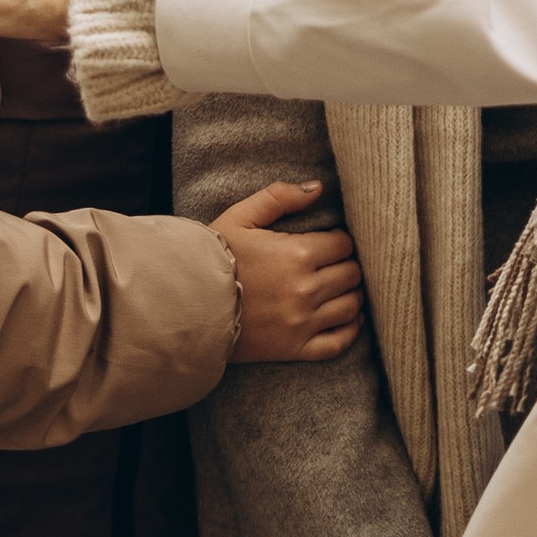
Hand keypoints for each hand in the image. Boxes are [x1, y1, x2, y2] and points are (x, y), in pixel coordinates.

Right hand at [215, 180, 364, 362]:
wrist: (185, 306)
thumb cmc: (213, 258)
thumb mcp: (240, 217)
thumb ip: (280, 196)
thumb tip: (319, 187)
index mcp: (297, 254)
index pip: (344, 245)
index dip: (339, 241)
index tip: (329, 242)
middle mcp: (306, 290)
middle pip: (351, 274)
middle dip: (347, 265)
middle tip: (335, 264)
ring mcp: (302, 323)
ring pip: (351, 307)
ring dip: (351, 294)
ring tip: (341, 287)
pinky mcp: (294, 349)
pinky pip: (338, 343)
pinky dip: (350, 331)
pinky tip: (349, 318)